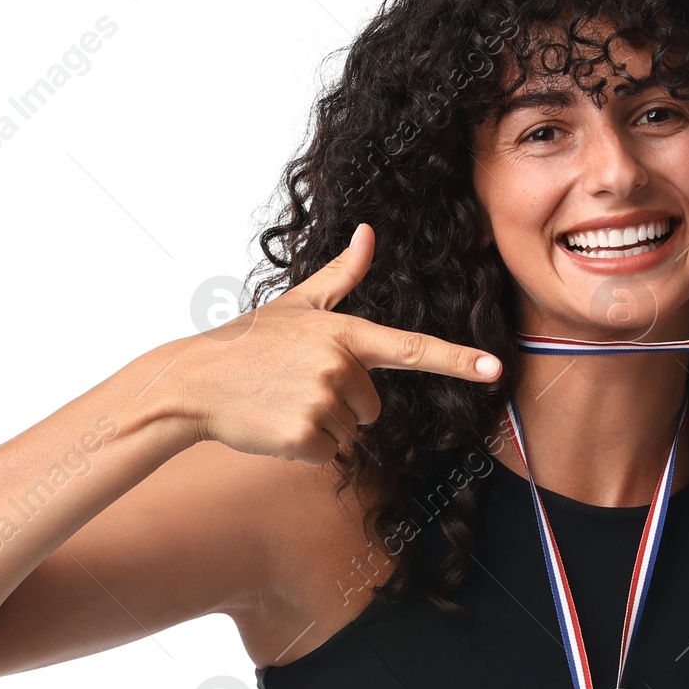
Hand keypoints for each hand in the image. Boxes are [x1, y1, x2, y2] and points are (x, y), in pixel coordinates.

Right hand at [171, 224, 502, 461]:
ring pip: (351, 432)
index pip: (412, 348)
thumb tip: (369, 234)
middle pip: (374, 407)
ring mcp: (322, 402)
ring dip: (321, 425)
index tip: (495, 370)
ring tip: (282, 402)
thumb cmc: (247, 343)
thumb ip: (342, 277)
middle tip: (296, 386)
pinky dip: (305, 449)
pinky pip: (329, 454)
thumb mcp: (297, 305)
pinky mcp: (305, 437)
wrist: (193, 383)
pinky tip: (276, 425)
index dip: (458, 360)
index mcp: (344, 332)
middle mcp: (339, 366)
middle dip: (342, 403)